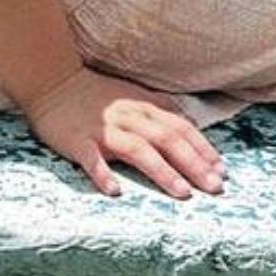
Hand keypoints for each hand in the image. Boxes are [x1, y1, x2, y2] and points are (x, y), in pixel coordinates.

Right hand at [22, 66, 225, 199]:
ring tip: (182, 193)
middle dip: (193, 164)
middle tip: (214, 188)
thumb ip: (162, 109)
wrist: (53, 81)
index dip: (202, 148)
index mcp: (144, 106)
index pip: (180, 127)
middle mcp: (128, 117)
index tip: (222, 171)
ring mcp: (103, 129)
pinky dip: (102, 173)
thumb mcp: (134, 94)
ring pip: (137, 150)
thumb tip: (192, 125)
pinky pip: (91, 158)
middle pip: (166, 140)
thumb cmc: (97, 94)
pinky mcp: (78, 140)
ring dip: (162, 171)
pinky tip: (114, 190)